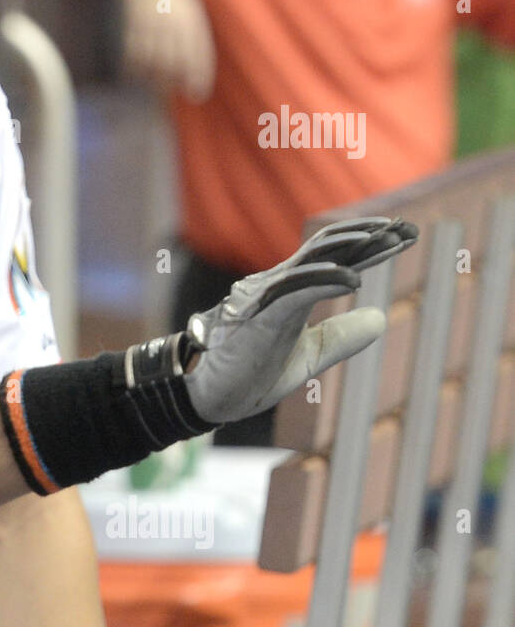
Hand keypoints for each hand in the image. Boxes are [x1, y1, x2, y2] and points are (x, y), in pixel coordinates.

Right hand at [121, 0, 215, 102]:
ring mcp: (153, 21)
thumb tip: (193, 73)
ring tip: (150, 80)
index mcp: (192, 19)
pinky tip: (134, 69)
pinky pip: (135, 50)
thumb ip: (193, 38)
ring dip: (151, 75)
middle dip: (173, 81)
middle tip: (168, 92)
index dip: (199, 78)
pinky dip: (134, 64)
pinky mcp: (135, 21)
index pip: (199, 55)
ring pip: (153, 58)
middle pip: (175, 61)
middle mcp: (174, 21)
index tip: (197, 97)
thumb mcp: (189, 11)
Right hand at [182, 218, 417, 423]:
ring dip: (352, 247)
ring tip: (388, 241)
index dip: (372, 246)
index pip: (335, 258)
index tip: (408, 236)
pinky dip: (325, 281)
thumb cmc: (256, 374)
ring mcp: (268, 298)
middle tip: (409, 229)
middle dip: (370, 236)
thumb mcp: (313, 354)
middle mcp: (279, 285)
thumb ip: (343, 335)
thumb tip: (380, 317)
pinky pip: (295, 291)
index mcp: (291, 291)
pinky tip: (354, 279)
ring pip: (312, 260)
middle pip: (328, 249)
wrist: (216, 397)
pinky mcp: (261, 317)